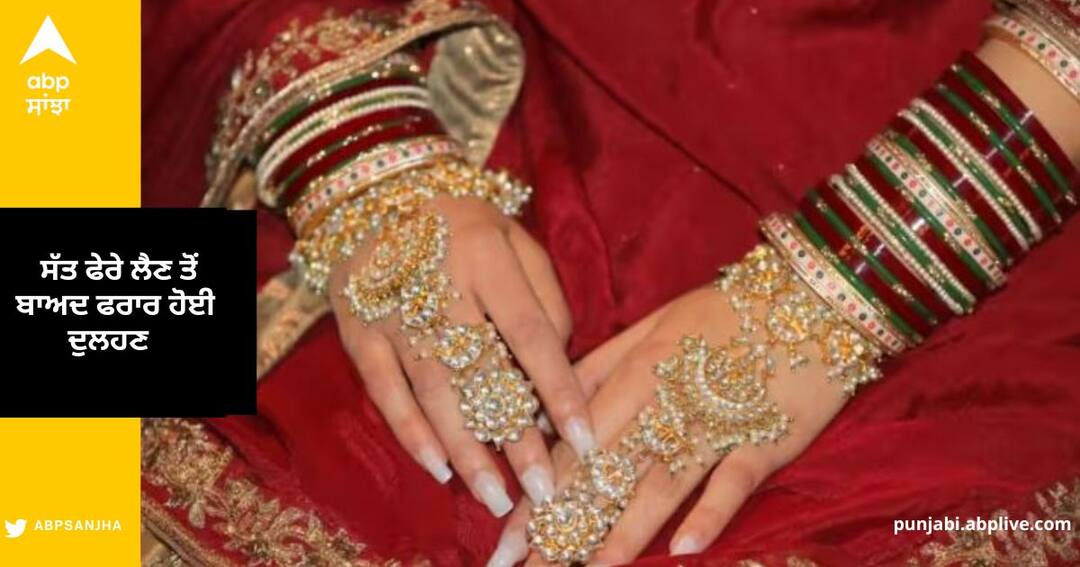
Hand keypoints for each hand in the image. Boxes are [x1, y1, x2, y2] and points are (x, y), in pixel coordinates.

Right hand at [328, 195, 595, 516]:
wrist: (375, 196)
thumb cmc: (465, 226)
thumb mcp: (517, 240)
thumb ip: (546, 298)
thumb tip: (560, 367)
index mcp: (487, 257)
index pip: (531, 332)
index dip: (559, 389)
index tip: (584, 439)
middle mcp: (438, 284)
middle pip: (482, 372)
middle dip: (514, 436)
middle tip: (541, 490)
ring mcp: (392, 310)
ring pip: (434, 390)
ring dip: (466, 449)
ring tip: (495, 496)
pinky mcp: (358, 329)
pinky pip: (383, 389)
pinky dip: (409, 431)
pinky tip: (438, 467)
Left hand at [490, 271, 862, 564]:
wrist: (811, 295)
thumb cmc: (725, 310)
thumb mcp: (653, 324)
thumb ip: (600, 365)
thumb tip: (550, 404)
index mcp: (635, 374)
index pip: (576, 445)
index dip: (539, 493)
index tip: (507, 537)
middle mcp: (667, 404)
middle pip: (606, 474)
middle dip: (563, 526)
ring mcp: (716, 425)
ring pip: (660, 486)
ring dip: (622, 534)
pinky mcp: (765, 440)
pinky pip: (733, 481)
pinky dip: (711, 513)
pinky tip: (683, 549)